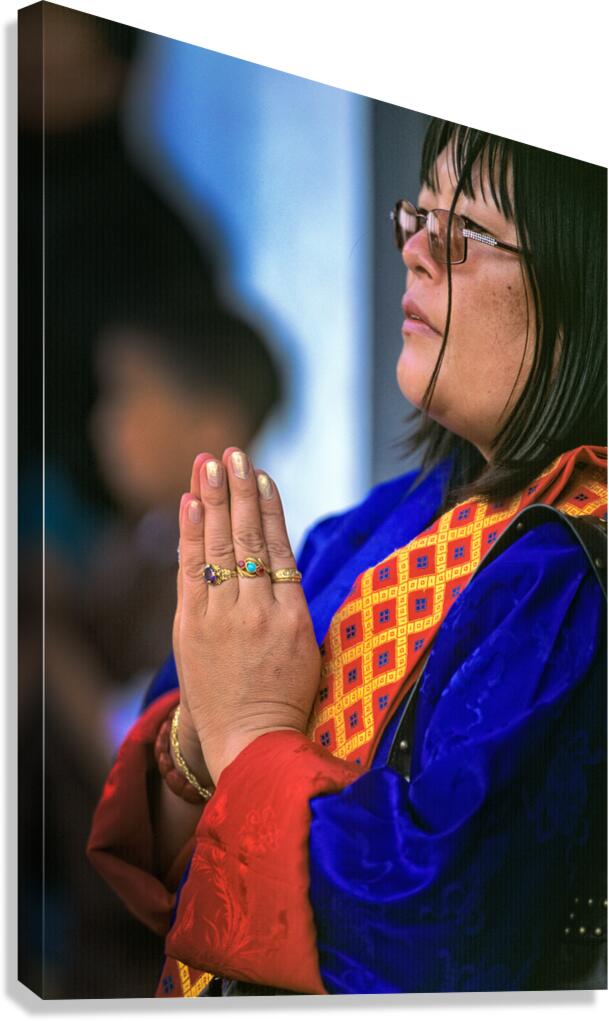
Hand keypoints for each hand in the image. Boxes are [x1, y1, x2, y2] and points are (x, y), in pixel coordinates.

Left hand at [174, 447, 320, 784]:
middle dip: (239, 491)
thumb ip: (292, 601)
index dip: (270, 507)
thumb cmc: (285, 694)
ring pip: (219, 549)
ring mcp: (221, 619)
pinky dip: (190, 537)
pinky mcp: (191, 630)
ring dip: (214, 501)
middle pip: (248, 538)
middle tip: (233, 452)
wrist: (250, 742)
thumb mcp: (307, 646)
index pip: (279, 546)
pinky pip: (191, 574)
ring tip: (209, 463)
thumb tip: (278, 555)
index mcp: (293, 615)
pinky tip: (189, 504)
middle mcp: (257, 611)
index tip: (262, 475)